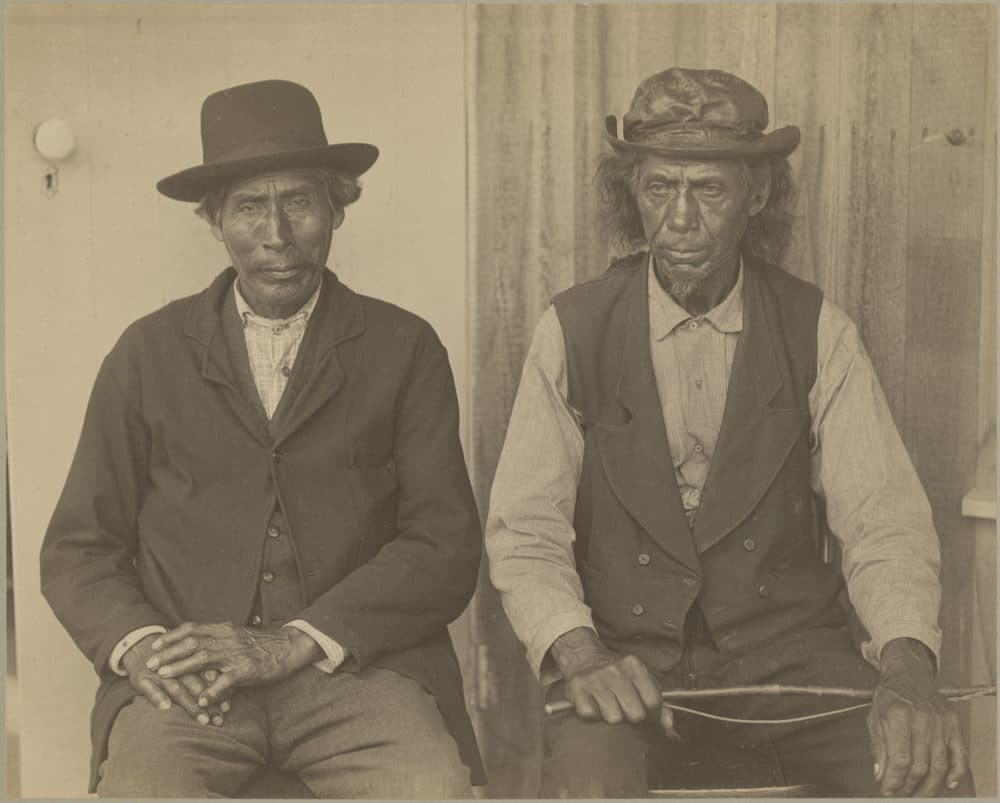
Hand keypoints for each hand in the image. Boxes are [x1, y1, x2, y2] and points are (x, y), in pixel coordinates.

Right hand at [120, 635, 229, 725]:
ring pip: (177, 689)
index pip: (208, 677)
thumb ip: (206, 675)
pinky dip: (158, 697)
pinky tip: (166, 707)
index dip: (218, 692)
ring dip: (190, 705)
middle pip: (196, 685)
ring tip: (203, 719)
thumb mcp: (187, 662)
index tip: (228, 709)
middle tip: (219, 719)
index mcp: (190, 659)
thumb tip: (226, 694)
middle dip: (209, 704)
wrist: (138, 645)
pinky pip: (150, 688)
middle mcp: (176, 666)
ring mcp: (158, 673)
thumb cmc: (170, 659)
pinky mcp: (141, 679)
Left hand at [145, 621, 320, 706]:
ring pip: (203, 658)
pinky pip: (226, 680)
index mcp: (224, 629)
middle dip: (168, 653)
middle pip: (191, 643)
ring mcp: (236, 654)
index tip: (156, 644)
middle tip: (149, 663)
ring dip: (181, 667)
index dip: (172, 636)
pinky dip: (212, 690)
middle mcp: (227, 638)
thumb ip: (217, 638)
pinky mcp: (247, 669)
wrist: (289, 646)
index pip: (192, 628)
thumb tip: (195, 642)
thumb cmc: (261, 644)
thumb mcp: (237, 635)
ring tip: (164, 676)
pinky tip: (201, 700)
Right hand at [549, 627, 674, 734]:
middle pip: (636, 715)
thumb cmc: (615, 672)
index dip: (652, 714)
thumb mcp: (639, 679)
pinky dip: (592, 715)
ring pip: (614, 719)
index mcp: (634, 666)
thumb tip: (669, 726)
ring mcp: (595, 680)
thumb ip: (657, 702)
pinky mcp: (577, 690)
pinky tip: (593, 703)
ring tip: (607, 703)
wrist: (583, 655)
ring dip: (611, 715)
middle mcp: (615, 671)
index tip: (645, 712)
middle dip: (631, 715)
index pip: (654, 702)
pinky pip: (591, 716)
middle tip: (623, 706)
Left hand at [868, 638, 967, 795]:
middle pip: (919, 765)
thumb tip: (881, 775)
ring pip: (939, 765)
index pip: (899, 758)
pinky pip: (960, 754)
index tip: (887, 791)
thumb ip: (878, 747)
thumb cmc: (889, 698)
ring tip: (918, 794)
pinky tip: (948, 784)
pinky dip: (956, 773)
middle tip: (901, 794)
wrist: (909, 675)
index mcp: (898, 715)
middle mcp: (921, 719)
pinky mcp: (953, 724)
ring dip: (928, 786)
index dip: (894, 780)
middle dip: (908, 786)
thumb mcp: (875, 718)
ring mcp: (940, 722)